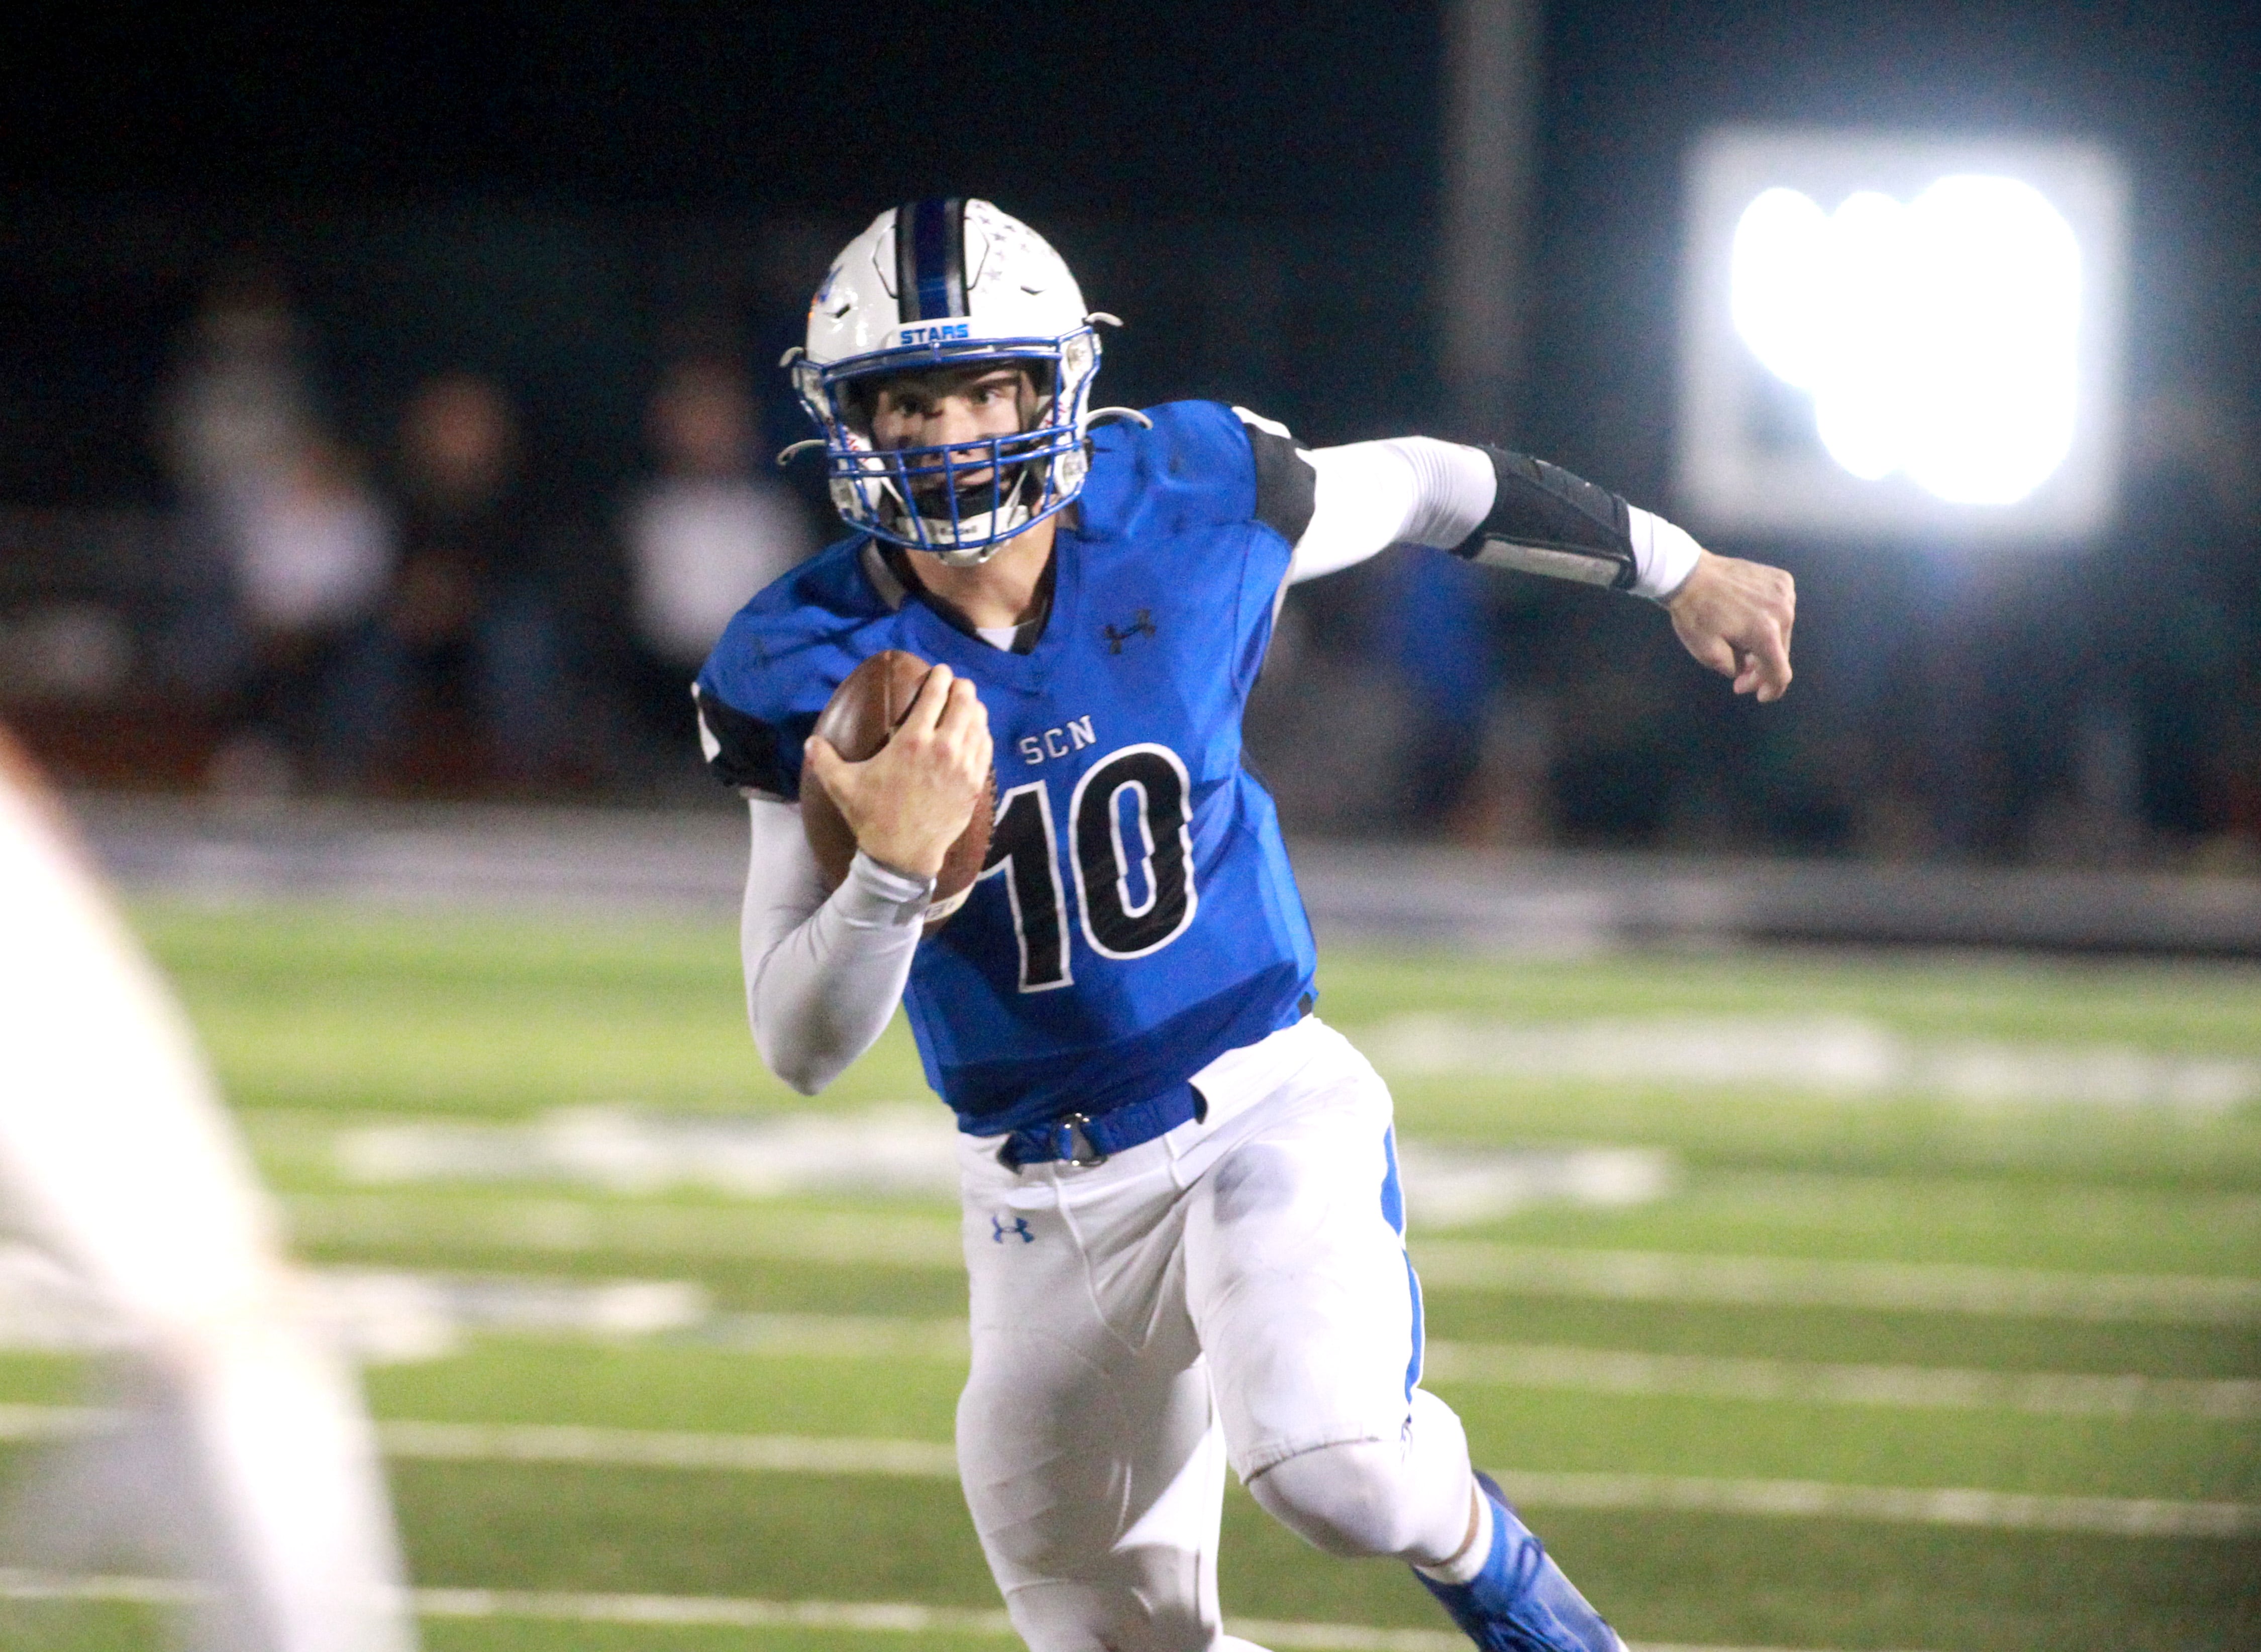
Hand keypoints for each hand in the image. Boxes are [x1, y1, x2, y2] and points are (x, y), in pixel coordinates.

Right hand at [803, 664, 992, 879]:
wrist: (903, 856)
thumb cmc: (873, 818)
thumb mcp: (843, 787)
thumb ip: (825, 760)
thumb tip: (809, 742)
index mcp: (913, 741)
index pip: (936, 694)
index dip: (940, 677)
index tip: (939, 671)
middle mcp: (944, 748)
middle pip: (964, 701)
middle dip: (961, 687)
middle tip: (955, 684)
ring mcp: (964, 766)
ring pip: (979, 722)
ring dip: (974, 708)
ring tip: (967, 704)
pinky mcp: (976, 784)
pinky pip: (986, 747)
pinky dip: (982, 733)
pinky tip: (976, 731)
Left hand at [1665, 550, 1795, 701]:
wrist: (1689, 573)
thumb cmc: (1695, 613)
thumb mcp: (1707, 653)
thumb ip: (1735, 669)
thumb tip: (1747, 672)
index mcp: (1766, 633)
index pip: (1780, 672)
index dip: (1772, 689)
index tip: (1760, 695)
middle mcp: (1783, 612)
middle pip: (1781, 652)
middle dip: (1762, 667)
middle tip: (1740, 672)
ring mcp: (1785, 592)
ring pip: (1783, 631)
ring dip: (1766, 643)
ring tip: (1741, 645)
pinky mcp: (1782, 579)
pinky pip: (1782, 609)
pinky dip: (1770, 620)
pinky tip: (1750, 620)